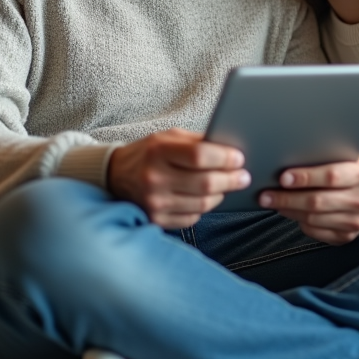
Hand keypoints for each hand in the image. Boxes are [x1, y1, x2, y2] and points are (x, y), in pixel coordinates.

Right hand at [107, 128, 249, 228]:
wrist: (114, 176)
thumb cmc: (147, 154)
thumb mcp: (167, 137)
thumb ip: (196, 142)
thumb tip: (230, 150)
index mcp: (158, 151)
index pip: (200, 156)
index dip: (225, 158)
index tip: (239, 158)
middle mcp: (154, 178)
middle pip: (206, 183)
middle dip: (231, 179)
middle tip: (243, 176)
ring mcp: (155, 203)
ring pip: (203, 204)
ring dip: (220, 195)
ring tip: (226, 186)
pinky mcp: (156, 220)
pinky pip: (193, 218)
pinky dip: (203, 208)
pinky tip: (203, 198)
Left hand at [259, 155, 358, 244]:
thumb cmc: (349, 171)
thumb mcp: (345, 158)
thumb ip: (324, 157)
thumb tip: (286, 157)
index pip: (331, 176)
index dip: (306, 177)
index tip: (283, 177)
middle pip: (318, 201)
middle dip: (287, 198)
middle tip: (265, 195)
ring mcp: (356, 221)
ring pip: (313, 218)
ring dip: (288, 210)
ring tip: (271, 202)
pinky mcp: (346, 236)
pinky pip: (315, 231)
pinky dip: (298, 221)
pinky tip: (287, 211)